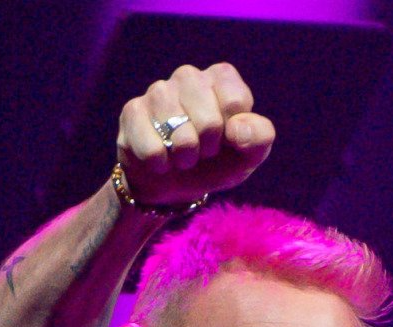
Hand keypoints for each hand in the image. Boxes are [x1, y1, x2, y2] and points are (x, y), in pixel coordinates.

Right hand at [117, 63, 274, 206]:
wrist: (174, 184)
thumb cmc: (217, 162)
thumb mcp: (248, 155)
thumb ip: (259, 137)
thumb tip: (238, 129)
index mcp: (221, 78)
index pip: (235, 101)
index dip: (234, 133)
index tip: (227, 139)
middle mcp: (189, 76)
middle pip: (210, 121)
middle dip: (209, 149)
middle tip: (203, 151)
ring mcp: (158, 91)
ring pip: (179, 134)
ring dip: (185, 158)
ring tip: (182, 156)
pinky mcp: (132, 111)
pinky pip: (152, 148)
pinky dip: (160, 165)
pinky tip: (160, 160)